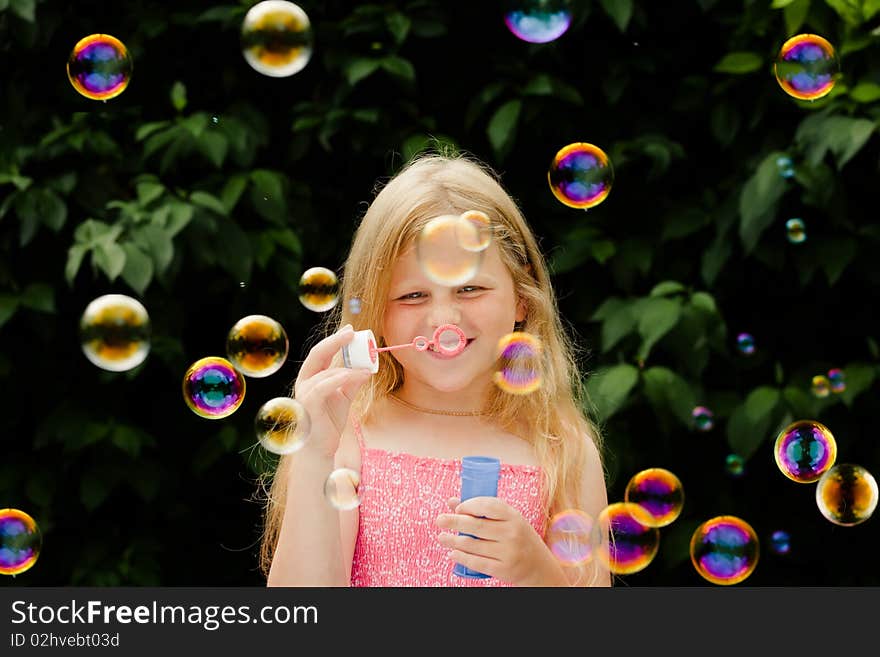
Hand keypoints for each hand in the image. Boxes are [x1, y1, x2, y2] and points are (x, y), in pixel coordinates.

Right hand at [293, 325, 371, 458]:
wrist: (320, 449)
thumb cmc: (328, 423)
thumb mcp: (344, 398)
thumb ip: (352, 383)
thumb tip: (365, 368)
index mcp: (311, 378)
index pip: (321, 354)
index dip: (335, 340)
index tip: (350, 331)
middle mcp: (305, 383)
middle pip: (318, 354)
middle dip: (335, 341)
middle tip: (352, 333)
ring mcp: (305, 394)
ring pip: (326, 372)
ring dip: (348, 367)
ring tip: (368, 367)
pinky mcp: (310, 406)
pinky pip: (324, 387)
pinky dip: (341, 378)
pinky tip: (356, 375)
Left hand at [435, 496, 566, 586]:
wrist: (539, 567)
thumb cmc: (519, 538)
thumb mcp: (507, 521)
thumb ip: (482, 510)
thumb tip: (451, 502)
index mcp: (514, 517)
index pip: (488, 505)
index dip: (470, 505)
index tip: (458, 508)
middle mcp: (512, 533)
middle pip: (476, 525)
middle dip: (454, 522)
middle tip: (439, 520)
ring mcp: (508, 552)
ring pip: (473, 545)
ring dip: (453, 541)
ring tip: (442, 538)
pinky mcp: (503, 569)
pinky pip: (477, 562)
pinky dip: (462, 557)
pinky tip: (453, 553)